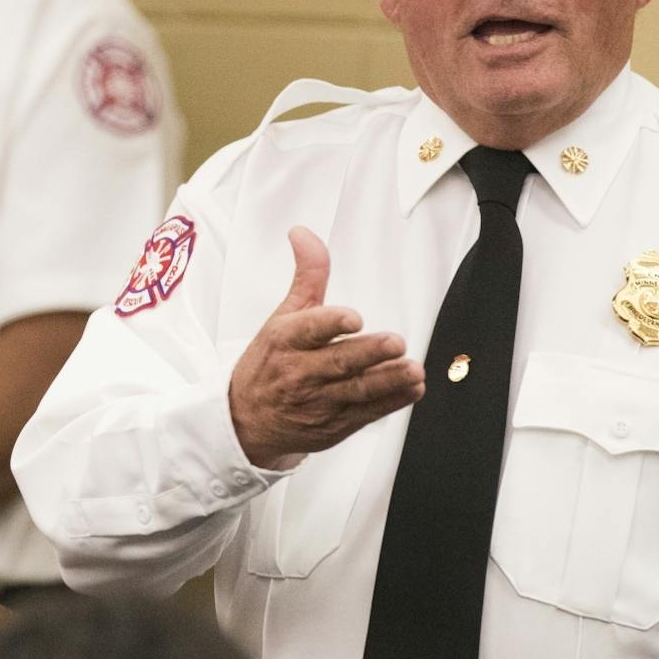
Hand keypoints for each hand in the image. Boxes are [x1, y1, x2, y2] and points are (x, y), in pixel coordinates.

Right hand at [227, 228, 425, 468]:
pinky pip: (366, 414)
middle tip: (396, 342)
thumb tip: (303, 233)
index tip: (353, 318)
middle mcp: (301, 373)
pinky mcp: (335, 425)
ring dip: (387, 381)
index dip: (331, 323)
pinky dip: (391, 403)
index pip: (309, 330)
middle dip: (369, 353)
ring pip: (357, 392)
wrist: (246, 420)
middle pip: (339, 362)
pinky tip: (410, 390)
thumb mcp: (282, 317)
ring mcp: (319, 402)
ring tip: (412, 371)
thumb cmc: (270, 362)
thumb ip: (306, 276)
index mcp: (286, 341)